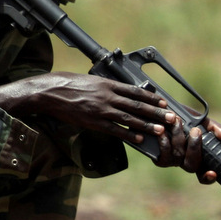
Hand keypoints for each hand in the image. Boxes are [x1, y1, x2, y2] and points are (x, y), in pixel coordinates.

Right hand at [0, 72, 173, 145]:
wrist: (50, 92)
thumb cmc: (68, 84)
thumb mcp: (91, 80)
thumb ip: (106, 86)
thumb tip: (120, 91)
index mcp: (107, 83)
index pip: (135, 91)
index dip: (151, 97)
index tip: (163, 101)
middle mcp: (107, 96)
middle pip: (137, 105)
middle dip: (156, 112)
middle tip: (170, 117)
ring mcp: (101, 110)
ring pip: (129, 118)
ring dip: (147, 125)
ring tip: (160, 130)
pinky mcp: (93, 122)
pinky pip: (115, 130)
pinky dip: (128, 135)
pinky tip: (139, 139)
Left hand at [151, 116, 220, 182]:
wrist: (165, 112)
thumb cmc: (188, 118)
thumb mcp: (204, 121)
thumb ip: (216, 129)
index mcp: (199, 158)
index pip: (204, 175)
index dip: (208, 178)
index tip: (213, 173)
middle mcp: (185, 162)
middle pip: (192, 166)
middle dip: (195, 148)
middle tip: (196, 130)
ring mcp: (172, 161)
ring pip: (178, 156)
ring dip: (179, 138)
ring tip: (178, 121)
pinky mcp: (159, 157)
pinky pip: (163, 155)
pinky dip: (163, 142)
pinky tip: (163, 131)